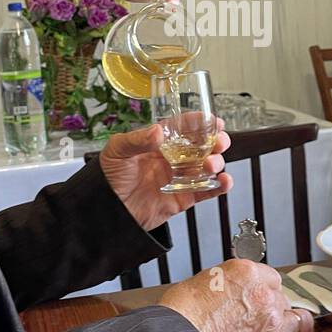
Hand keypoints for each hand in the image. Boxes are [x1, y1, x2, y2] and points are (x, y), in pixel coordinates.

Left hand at [99, 119, 230, 230]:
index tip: (213, 120)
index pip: (183, 128)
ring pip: (206, 167)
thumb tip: (158, 132)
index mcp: (158, 143)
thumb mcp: (118, 151)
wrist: (106, 211)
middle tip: (220, 141)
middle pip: (201, 146)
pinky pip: (206, 191)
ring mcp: (179, 178)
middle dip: (215, 141)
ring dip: (216, 163)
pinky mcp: (183, 198)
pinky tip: (224, 181)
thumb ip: (137, 140)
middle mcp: (172, 158)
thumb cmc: (108, 177)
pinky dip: (220, 186)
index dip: (200, 123)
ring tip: (211, 164)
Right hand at [160, 260, 314, 331]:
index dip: (264, 292)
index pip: (272, 279)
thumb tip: (231, 292)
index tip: (258, 301)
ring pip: (301, 322)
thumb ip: (226, 284)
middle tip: (259, 322)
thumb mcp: (200, 283)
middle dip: (274, 311)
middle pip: (284, 300)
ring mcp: (274, 324)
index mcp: (247, 273)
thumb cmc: (180, 318)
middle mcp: (265, 295)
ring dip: (290, 328)